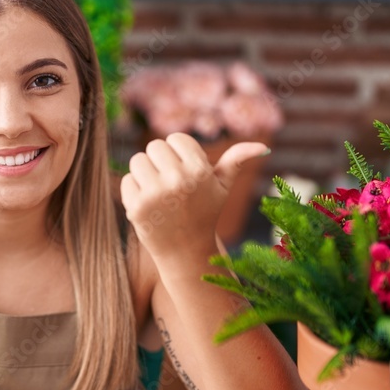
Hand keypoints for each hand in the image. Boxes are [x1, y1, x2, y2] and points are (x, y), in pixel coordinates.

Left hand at [120, 132, 267, 261]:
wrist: (185, 250)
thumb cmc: (205, 213)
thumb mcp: (223, 187)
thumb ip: (237, 161)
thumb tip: (262, 147)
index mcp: (200, 171)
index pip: (175, 138)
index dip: (178, 154)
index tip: (185, 172)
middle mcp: (178, 180)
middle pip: (154, 146)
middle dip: (160, 162)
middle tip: (170, 184)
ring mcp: (155, 194)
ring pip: (137, 160)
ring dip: (145, 173)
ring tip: (159, 193)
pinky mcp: (136, 206)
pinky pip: (127, 180)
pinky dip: (134, 190)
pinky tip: (149, 205)